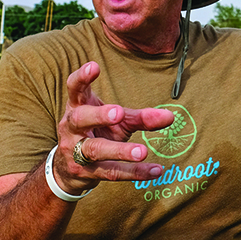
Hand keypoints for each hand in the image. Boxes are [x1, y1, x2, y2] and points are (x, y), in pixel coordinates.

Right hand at [52, 61, 173, 193]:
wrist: (70, 169)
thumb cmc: (97, 133)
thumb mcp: (117, 121)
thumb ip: (141, 117)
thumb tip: (170, 116)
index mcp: (77, 106)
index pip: (74, 88)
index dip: (82, 77)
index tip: (94, 65)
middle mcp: (72, 128)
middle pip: (80, 119)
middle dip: (99, 115)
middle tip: (119, 113)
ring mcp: (76, 152)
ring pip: (95, 150)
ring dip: (120, 150)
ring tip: (143, 151)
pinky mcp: (86, 173)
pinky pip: (112, 172)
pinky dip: (135, 172)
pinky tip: (156, 170)